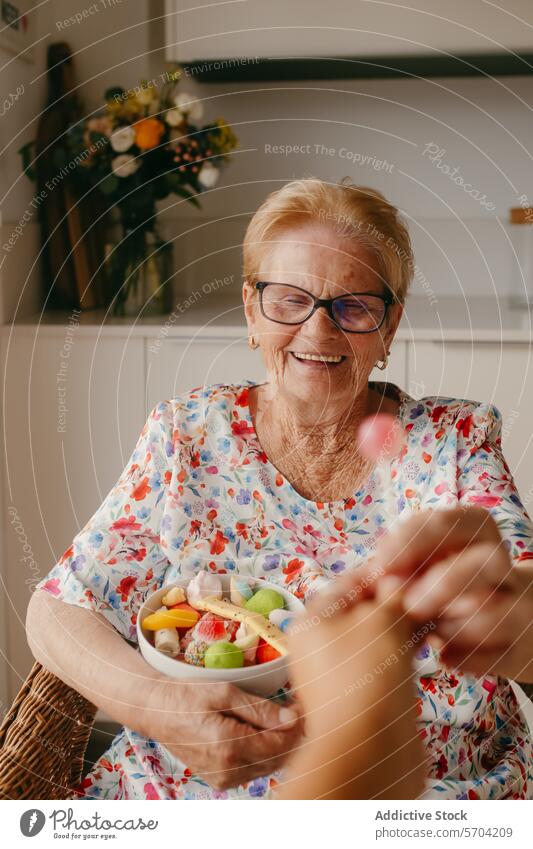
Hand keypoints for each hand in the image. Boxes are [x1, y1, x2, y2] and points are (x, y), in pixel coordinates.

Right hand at [141, 677, 303, 790]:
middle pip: (278, 758)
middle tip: (296, 708)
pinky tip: (261, 731)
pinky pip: (253, 769)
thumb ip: (260, 709)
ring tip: (280, 716)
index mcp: (229, 746)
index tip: (303, 705)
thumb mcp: (224, 692)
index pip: (280, 744)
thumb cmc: (187, 695)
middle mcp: (228, 770)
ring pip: (268, 766)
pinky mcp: (219, 780)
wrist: (155, 710)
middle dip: (291, 734)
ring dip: (279, 743)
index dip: (297, 725)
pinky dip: (263, 752)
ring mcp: (223, 778)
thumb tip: (292, 718)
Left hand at [279, 574, 425, 798]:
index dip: (385, 571)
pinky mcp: (364, 696)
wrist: (369, 751)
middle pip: (364, 609)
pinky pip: (385, 662)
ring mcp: (341, 672)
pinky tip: (430, 645)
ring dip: (406, 626)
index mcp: (312, 619)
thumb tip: (400, 580)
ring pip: (378, 637)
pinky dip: (406, 651)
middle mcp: (320, 645)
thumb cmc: (368, 674)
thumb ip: (394, 593)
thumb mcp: (383, 619)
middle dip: (398, 601)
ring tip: (435, 618)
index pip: (351, 580)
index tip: (416, 568)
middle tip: (430, 595)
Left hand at [358, 506, 532, 677]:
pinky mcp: (522, 650)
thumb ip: (396, 569)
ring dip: (452, 626)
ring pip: (495, 613)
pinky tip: (445, 655)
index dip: (414, 540)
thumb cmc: (448, 588)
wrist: (508, 627)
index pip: (452, 522)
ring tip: (429, 634)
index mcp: (477, 534)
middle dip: (445, 582)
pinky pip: (495, 656)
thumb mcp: (422, 568)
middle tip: (410, 605)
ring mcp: (521, 608)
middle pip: (487, 561)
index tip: (382, 565)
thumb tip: (373, 580)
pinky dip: (463, 658)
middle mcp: (505, 567)